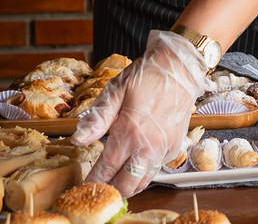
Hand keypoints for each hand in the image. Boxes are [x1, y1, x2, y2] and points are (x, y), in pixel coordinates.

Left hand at [70, 30, 208, 196]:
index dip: (94, 181)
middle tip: (100, 186)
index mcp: (130, 131)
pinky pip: (157, 169)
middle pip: (127, 184)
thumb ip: (97, 118)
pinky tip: (135, 165)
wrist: (179, 68)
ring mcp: (164, 147)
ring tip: (116, 182)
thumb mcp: (115, 90)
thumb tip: (78, 139)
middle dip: (111, 189)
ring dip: (129, 186)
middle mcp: (148, 144)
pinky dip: (144, 173)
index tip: (85, 186)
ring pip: (144, 182)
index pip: (107, 168)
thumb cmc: (146, 75)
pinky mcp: (174, 145)